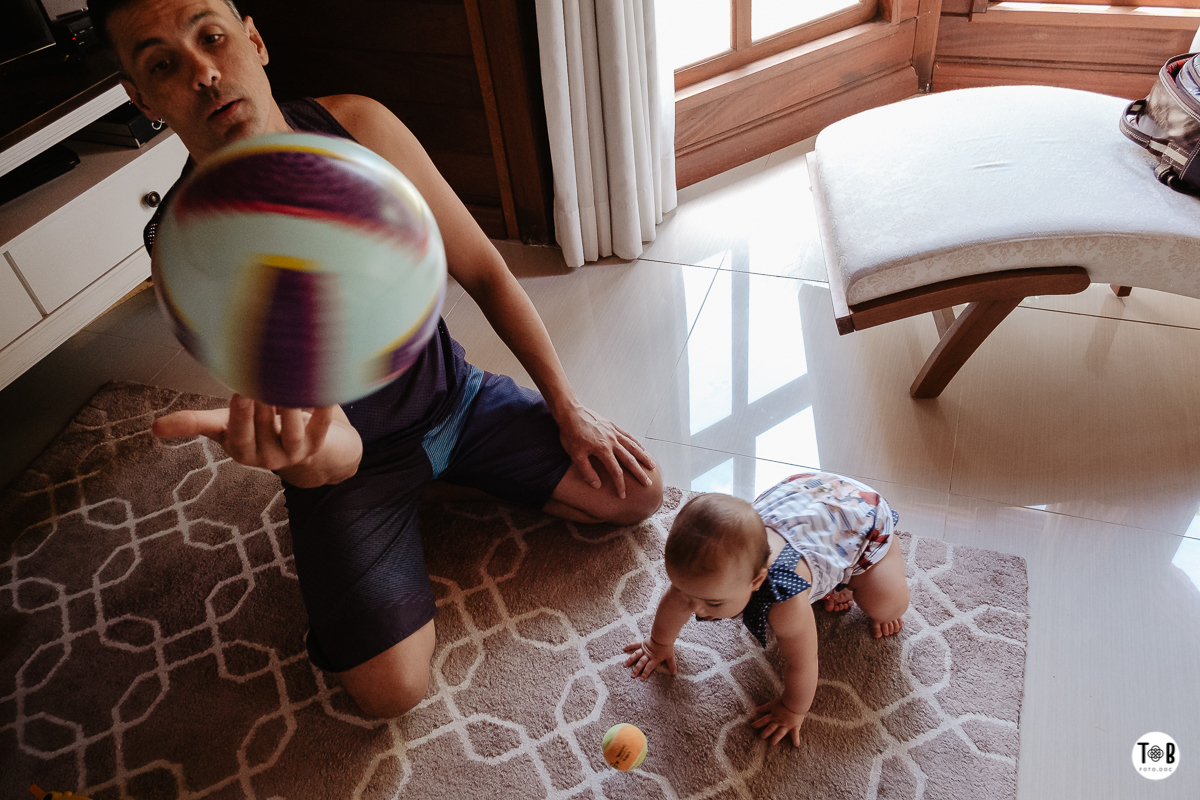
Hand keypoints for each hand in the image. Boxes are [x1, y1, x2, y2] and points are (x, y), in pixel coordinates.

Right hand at [151, 394, 358, 485]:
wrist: (310, 452)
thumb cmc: (260, 429)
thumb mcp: (226, 426)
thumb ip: (195, 424)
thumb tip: (152, 429)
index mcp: (239, 449)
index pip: (235, 434)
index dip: (238, 415)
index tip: (239, 393)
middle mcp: (265, 457)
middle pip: (261, 427)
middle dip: (262, 404)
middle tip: (265, 376)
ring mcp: (292, 454)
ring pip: (290, 431)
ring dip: (289, 408)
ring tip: (289, 382)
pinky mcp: (316, 447)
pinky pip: (319, 430)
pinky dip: (321, 413)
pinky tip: (324, 394)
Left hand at [557, 405, 654, 499]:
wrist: (570, 412)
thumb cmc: (570, 434)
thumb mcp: (575, 455)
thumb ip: (586, 471)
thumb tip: (598, 485)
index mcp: (602, 450)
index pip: (615, 471)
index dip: (620, 485)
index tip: (623, 495)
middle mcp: (612, 441)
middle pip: (630, 460)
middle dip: (639, 473)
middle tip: (648, 483)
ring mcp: (614, 432)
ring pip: (633, 446)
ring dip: (643, 457)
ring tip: (652, 466)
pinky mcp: (613, 426)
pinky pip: (628, 436)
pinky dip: (637, 443)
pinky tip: (642, 448)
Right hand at [623, 636, 675, 680]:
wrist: (663, 636)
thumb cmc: (667, 646)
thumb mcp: (670, 656)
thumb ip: (671, 665)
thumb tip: (674, 673)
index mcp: (654, 659)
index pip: (648, 668)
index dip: (645, 674)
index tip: (641, 679)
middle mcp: (647, 655)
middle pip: (641, 663)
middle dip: (636, 670)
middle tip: (632, 675)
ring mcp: (643, 649)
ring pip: (635, 655)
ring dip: (630, 660)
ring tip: (625, 665)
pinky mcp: (642, 643)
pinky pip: (634, 645)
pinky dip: (629, 646)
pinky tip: (624, 648)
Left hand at [751, 697, 805, 746]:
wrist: (794, 701)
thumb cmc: (784, 701)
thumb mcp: (773, 703)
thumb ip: (765, 708)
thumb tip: (756, 709)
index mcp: (773, 716)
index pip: (763, 721)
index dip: (757, 723)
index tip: (752, 726)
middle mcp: (779, 722)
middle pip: (770, 729)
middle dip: (765, 734)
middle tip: (760, 737)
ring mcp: (786, 725)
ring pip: (779, 734)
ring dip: (775, 739)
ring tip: (772, 744)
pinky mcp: (794, 726)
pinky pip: (795, 734)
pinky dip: (795, 740)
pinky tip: (795, 745)